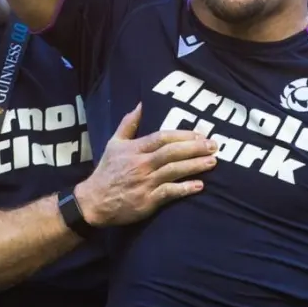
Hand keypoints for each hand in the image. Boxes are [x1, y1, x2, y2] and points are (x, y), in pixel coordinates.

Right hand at [75, 103, 216, 225]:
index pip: (162, 137)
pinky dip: (184, 189)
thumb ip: (128, 124)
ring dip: (194, 166)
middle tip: (214, 146)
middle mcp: (141, 164)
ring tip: (213, 162)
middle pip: (171, 152)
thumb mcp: (113, 143)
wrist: (93, 202)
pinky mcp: (147, 201)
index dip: (182, 135)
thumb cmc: (107, 171)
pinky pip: (168, 193)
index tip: (200, 134)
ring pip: (173, 171)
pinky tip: (199, 186)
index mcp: (134, 149)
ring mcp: (144, 183)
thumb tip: (140, 105)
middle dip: (194, 148)